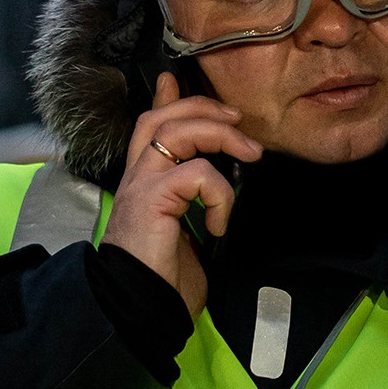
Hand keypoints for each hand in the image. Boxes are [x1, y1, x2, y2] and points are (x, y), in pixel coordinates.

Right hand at [108, 71, 261, 316]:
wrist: (139, 309)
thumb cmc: (163, 278)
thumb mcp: (186, 231)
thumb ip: (194, 203)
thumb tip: (217, 189)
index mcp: (145, 182)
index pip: (150, 126)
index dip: (166, 100)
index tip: (174, 79)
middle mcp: (137, 177)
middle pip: (162, 117)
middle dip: (203, 107)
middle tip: (238, 118)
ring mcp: (141, 186)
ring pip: (176, 131)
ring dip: (221, 135)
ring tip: (250, 156)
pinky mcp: (152, 201)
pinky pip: (196, 174)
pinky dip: (220, 194)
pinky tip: (218, 222)